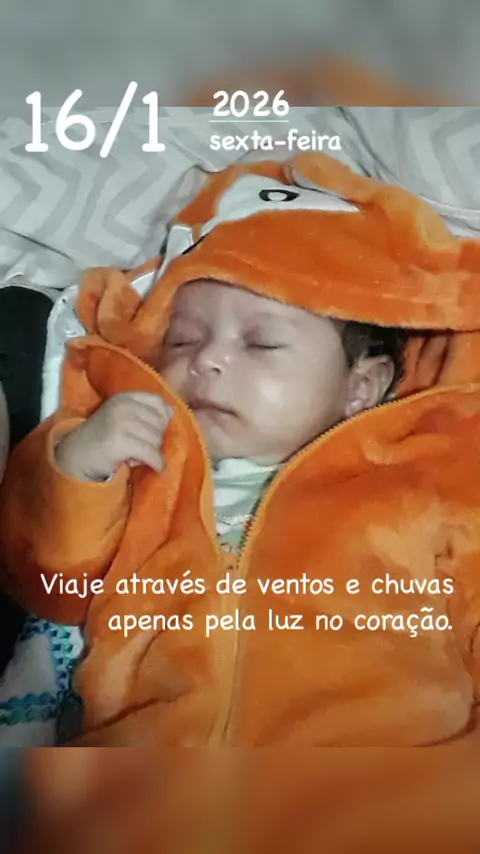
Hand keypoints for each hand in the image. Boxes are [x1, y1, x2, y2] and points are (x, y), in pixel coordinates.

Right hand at [55, 392, 172, 481]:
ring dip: (151, 453)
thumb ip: (146, 413)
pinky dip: (156, 464)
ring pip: (156, 439)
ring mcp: (120, 422)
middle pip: (160, 423)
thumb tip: (171, 411)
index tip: (151, 432)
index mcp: (125, 397)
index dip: (161, 420)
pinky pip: (151, 454)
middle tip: (140, 448)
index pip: (158, 402)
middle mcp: (122, 406)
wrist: (74, 456)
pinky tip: (154, 468)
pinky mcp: (119, 441)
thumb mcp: (123, 418)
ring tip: (137, 456)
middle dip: (155, 439)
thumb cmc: (103, 438)